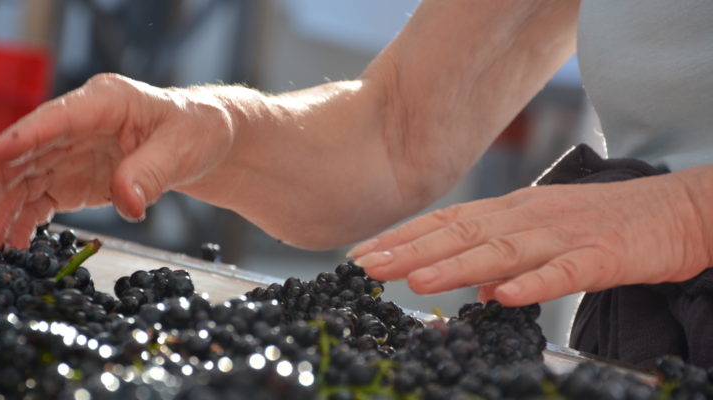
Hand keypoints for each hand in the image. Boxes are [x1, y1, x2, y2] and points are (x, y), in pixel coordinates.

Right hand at [0, 73, 233, 248]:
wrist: (204, 141)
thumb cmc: (196, 130)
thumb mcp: (182, 148)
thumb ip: (151, 173)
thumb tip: (128, 204)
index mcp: (106, 101)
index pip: (57, 118)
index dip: (22, 137)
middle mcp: (81, 123)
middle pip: (30, 150)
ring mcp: (75, 151)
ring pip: (30, 178)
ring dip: (6, 206)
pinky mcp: (77, 177)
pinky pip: (46, 197)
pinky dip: (29, 219)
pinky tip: (16, 241)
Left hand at [348, 172, 711, 305]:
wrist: (675, 211)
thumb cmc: (605, 223)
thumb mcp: (545, 236)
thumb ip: (507, 258)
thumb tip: (473, 285)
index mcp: (513, 211)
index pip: (447, 222)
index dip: (403, 237)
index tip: (363, 254)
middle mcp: (529, 216)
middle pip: (462, 233)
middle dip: (411, 250)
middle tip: (368, 268)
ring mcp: (565, 234)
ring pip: (503, 250)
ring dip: (457, 266)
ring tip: (417, 281)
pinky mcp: (602, 255)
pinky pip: (565, 271)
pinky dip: (535, 282)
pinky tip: (504, 296)